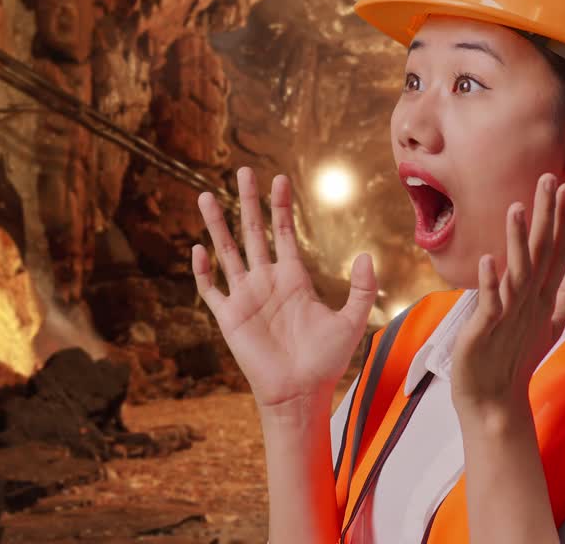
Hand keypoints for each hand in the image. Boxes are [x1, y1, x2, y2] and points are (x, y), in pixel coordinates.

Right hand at [192, 167, 377, 415]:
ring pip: (227, 251)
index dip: (281, 206)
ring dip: (217, 224)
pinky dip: (203, 269)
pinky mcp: (229, 317)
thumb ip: (361, 288)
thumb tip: (366, 255)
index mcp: (293, 277)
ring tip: (207, 195)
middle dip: (249, 201)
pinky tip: (198, 248)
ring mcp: (246, 297)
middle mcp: (266, 281)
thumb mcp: (352, 321)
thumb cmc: (326, 361)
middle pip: (253, 231)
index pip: (284, 232)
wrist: (300, 394)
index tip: (280, 178)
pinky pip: (211, 288)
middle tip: (244, 170)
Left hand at [450, 173, 564, 417]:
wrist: (494, 401)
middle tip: (551, 180)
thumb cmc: (515, 360)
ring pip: (518, 272)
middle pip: (543, 254)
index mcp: (542, 298)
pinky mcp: (486, 330)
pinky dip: (490, 282)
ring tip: (516, 208)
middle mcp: (530, 302)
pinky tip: (489, 259)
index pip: (559, 251)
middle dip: (547, 217)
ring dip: (518, 241)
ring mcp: (510, 315)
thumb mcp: (547, 324)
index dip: (563, 220)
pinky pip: (490, 302)